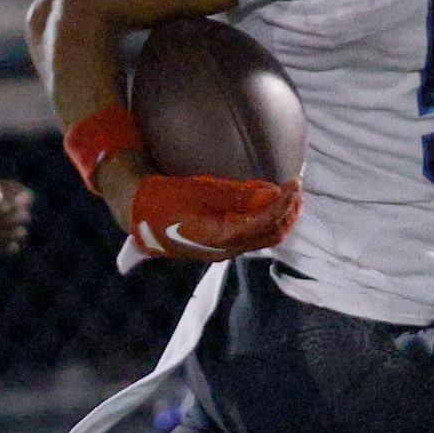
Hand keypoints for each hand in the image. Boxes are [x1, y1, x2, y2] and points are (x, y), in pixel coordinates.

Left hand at [0, 168, 31, 250]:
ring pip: (19, 232)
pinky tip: (3, 245)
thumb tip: (0, 201)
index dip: (21, 199)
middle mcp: (1, 210)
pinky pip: (7, 247)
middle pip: (24, 214)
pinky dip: (9, 247)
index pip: (24, 194)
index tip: (1, 203)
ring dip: (13, 232)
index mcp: (0, 192)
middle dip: (16, 216)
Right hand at [120, 169, 301, 261]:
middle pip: (271, 234)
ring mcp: (223, 250)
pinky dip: (267, 220)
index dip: (283, 202)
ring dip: (281, 217)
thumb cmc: (162, 198)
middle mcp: (225, 249)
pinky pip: (253, 236)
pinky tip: (268, 204)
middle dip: (289, 212)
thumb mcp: (198, 189)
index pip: (264, 221)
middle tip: (297, 188)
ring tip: (290, 196)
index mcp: (220, 236)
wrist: (136, 213)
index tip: (294, 182)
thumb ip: (236, 194)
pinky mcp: (219, 245)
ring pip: (264, 237)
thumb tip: (271, 193)